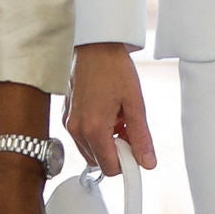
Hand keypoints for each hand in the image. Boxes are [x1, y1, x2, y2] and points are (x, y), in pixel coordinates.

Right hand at [66, 42, 157, 170]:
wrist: (95, 45)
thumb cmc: (113, 68)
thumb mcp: (135, 104)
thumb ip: (141, 137)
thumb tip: (148, 162)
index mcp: (93, 129)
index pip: (110, 168)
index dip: (127, 164)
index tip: (137, 152)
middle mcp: (76, 129)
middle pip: (99, 161)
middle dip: (117, 152)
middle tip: (129, 129)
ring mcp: (69, 122)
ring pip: (91, 150)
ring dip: (107, 142)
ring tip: (118, 118)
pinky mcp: (67, 115)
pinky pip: (83, 136)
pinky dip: (97, 132)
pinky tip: (107, 113)